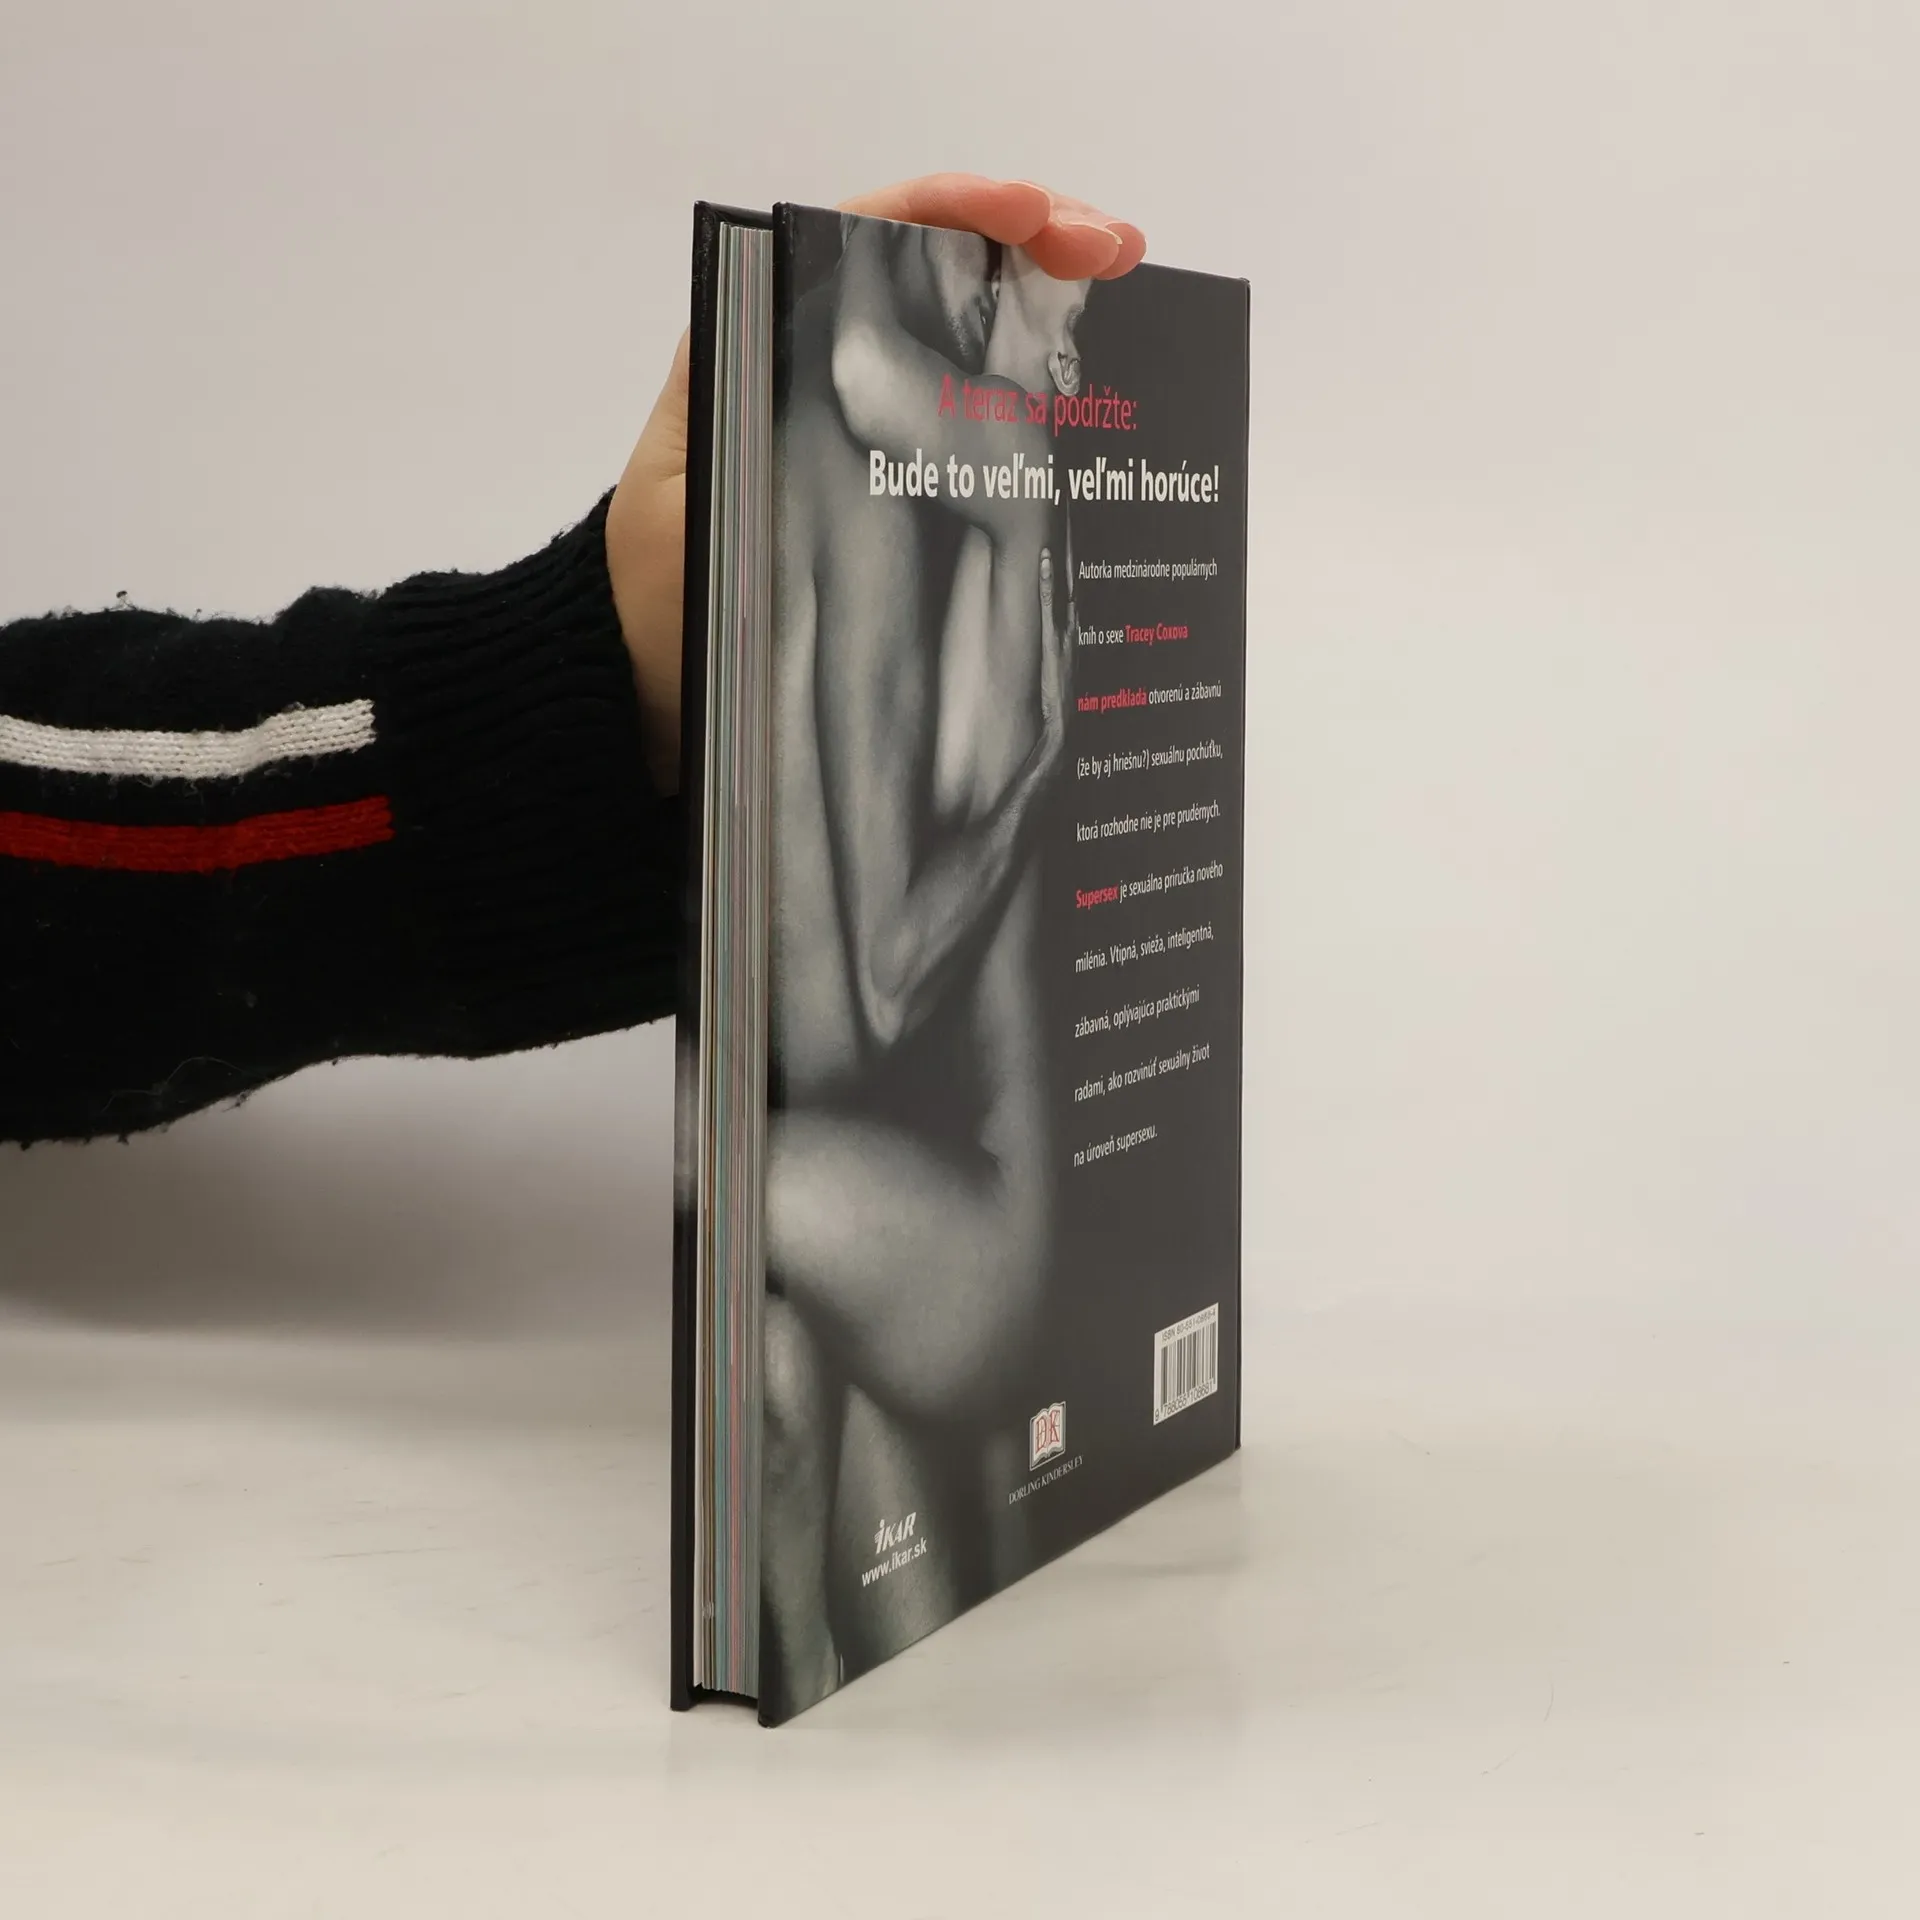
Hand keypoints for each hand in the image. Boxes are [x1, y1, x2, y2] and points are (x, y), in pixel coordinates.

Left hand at [605, 176, 1144, 792]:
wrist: (661, 687)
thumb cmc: (663, 601)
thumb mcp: (689, 507)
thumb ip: (756, 432)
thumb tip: (854, 367)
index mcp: (765, 346)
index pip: (866, 233)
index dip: (955, 208)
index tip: (1030, 215)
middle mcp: (823, 367)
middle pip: (938, 262)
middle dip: (1033, 235)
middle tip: (1115, 246)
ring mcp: (871, 425)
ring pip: (971, 329)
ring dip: (1050, 298)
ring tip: (1122, 275)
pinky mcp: (901, 485)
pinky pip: (980, 417)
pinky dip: (1040, 389)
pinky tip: (1096, 381)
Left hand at [1036, 538, 1076, 764]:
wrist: (1062, 725)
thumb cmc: (1057, 702)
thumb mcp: (1059, 672)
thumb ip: (1057, 654)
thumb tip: (1049, 643)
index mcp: (1075, 635)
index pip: (1074, 594)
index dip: (1071, 568)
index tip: (1068, 541)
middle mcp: (1074, 629)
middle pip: (1074, 583)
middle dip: (1072, 555)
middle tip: (1068, 523)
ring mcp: (1065, 633)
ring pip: (1064, 588)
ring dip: (1061, 561)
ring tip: (1055, 532)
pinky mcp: (1053, 639)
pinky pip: (1050, 605)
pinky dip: (1048, 582)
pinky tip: (1045, 561)